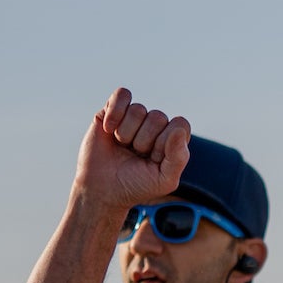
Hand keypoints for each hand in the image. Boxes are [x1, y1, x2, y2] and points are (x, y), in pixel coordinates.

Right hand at [76, 88, 189, 212]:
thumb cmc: (137, 185)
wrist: (102, 188)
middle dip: (144, 140)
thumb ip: (179, 157)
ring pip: (138, 110)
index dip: (166, 141)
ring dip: (127, 133)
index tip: (154, 158)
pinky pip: (122, 94)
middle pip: (158, 117)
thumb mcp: (165, 179)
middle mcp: (155, 126)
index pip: (180, 125)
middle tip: (135, 155)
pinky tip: (108, 129)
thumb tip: (179, 128)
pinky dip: (115, 111)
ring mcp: (133, 118)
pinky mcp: (111, 111)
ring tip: (122, 146)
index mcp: (173, 140)